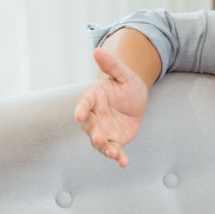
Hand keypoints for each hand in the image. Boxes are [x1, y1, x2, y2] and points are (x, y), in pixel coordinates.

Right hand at [73, 48, 147, 166]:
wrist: (136, 99)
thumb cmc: (126, 84)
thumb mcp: (123, 73)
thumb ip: (111, 65)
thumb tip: (98, 50)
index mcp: (93, 98)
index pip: (84, 103)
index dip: (81, 109)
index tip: (78, 115)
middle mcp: (94, 116)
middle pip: (89, 127)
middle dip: (93, 133)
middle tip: (99, 137)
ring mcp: (103, 130)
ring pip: (100, 142)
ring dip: (104, 148)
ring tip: (112, 153)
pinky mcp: (115, 141)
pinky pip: (114, 151)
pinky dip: (118, 157)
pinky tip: (124, 163)